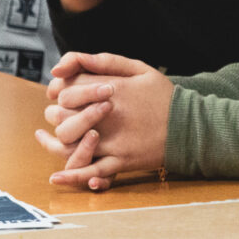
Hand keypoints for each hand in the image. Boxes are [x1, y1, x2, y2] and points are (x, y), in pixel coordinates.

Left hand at [37, 52, 173, 190]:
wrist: (190, 126)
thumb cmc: (163, 95)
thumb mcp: (139, 68)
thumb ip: (103, 61)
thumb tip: (64, 66)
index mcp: (112, 89)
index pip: (68, 89)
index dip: (59, 91)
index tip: (60, 93)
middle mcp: (109, 115)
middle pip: (65, 116)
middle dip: (56, 114)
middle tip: (57, 113)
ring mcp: (114, 141)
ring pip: (72, 144)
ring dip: (56, 142)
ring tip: (48, 139)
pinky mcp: (121, 162)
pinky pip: (91, 171)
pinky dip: (72, 176)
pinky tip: (56, 176)